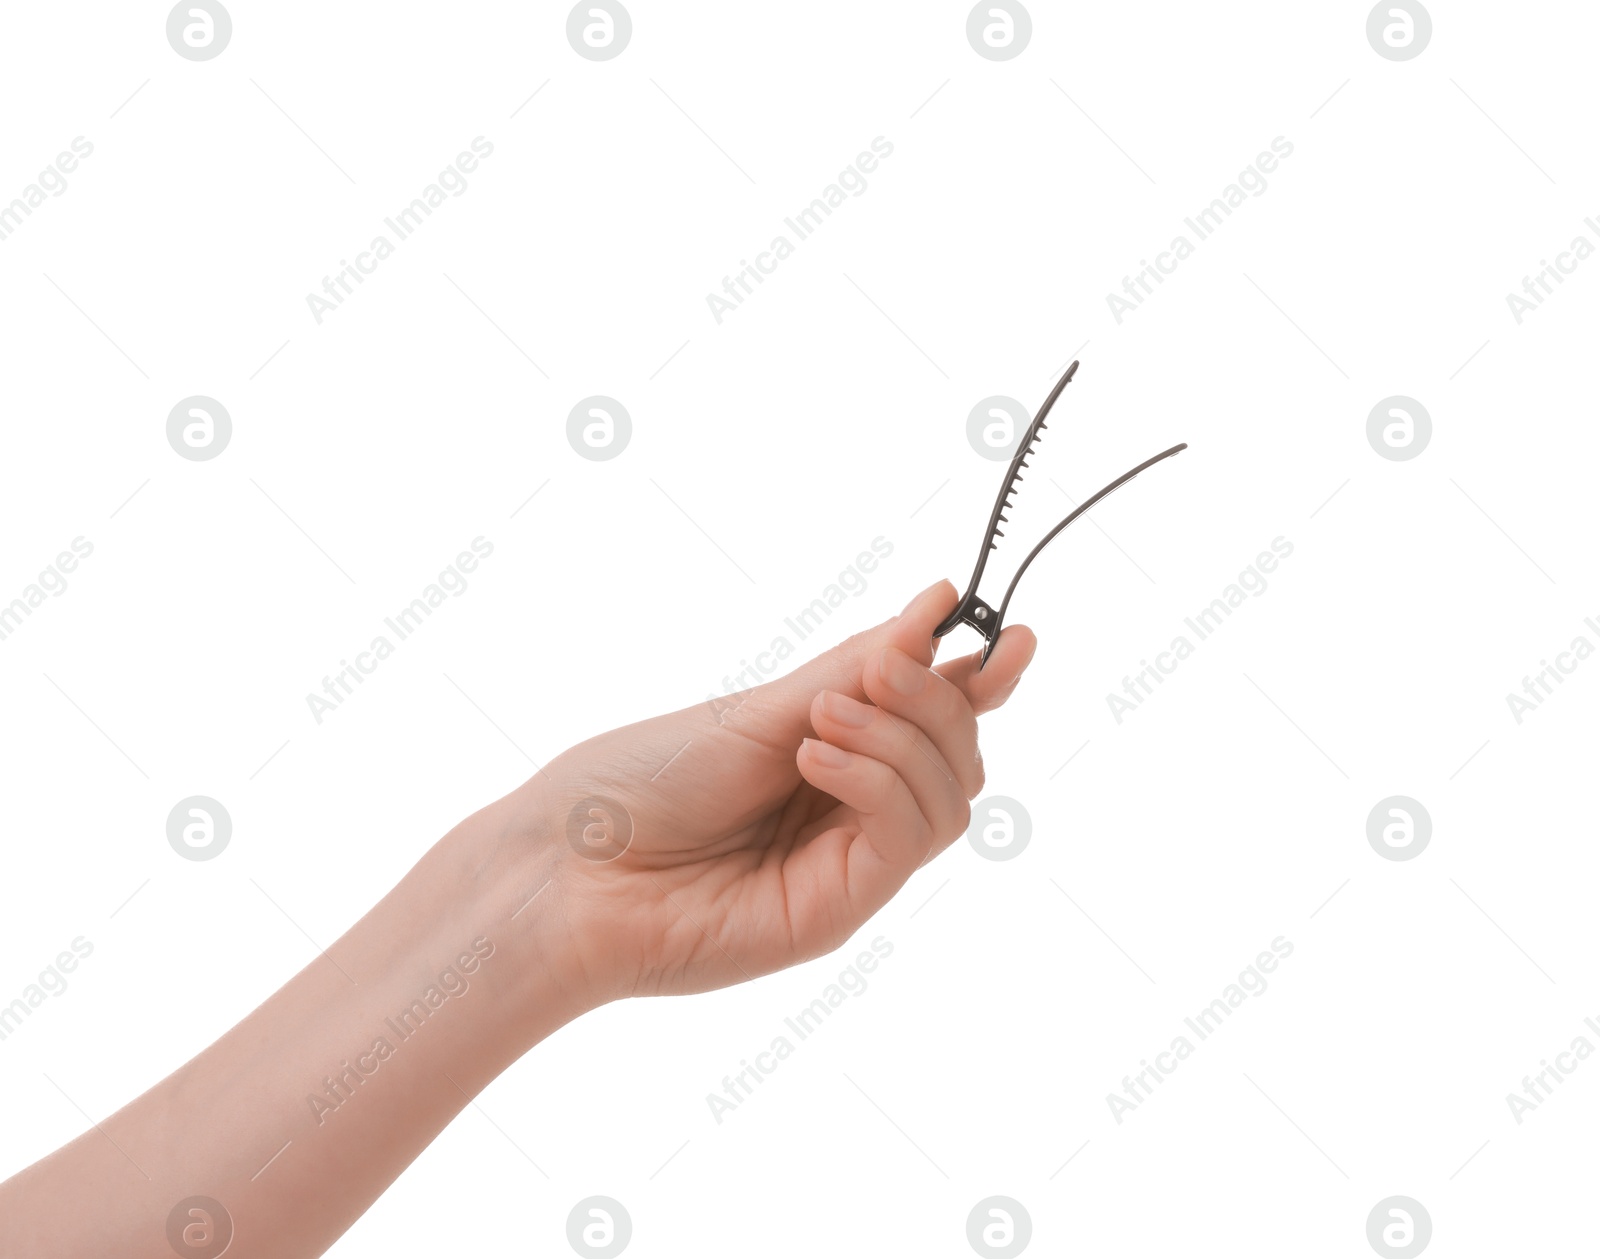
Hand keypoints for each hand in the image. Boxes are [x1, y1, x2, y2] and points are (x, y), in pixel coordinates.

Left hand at [532, 579, 1036, 1000]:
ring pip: (950, 797)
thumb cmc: (640, 782)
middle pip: (959, 756)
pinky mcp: (838, 911)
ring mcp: (848, 867)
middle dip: (940, 698)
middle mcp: (850, 814)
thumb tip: (937, 606)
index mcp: (832, 756)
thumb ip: (855, 671)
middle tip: (880, 671)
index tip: (1014, 635)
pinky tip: (816, 758)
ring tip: (823, 721)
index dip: (982, 680)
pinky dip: (878, 780)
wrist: (568, 866)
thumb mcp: (757, 707)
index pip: (933, 721)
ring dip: (903, 738)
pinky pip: (906, 837)